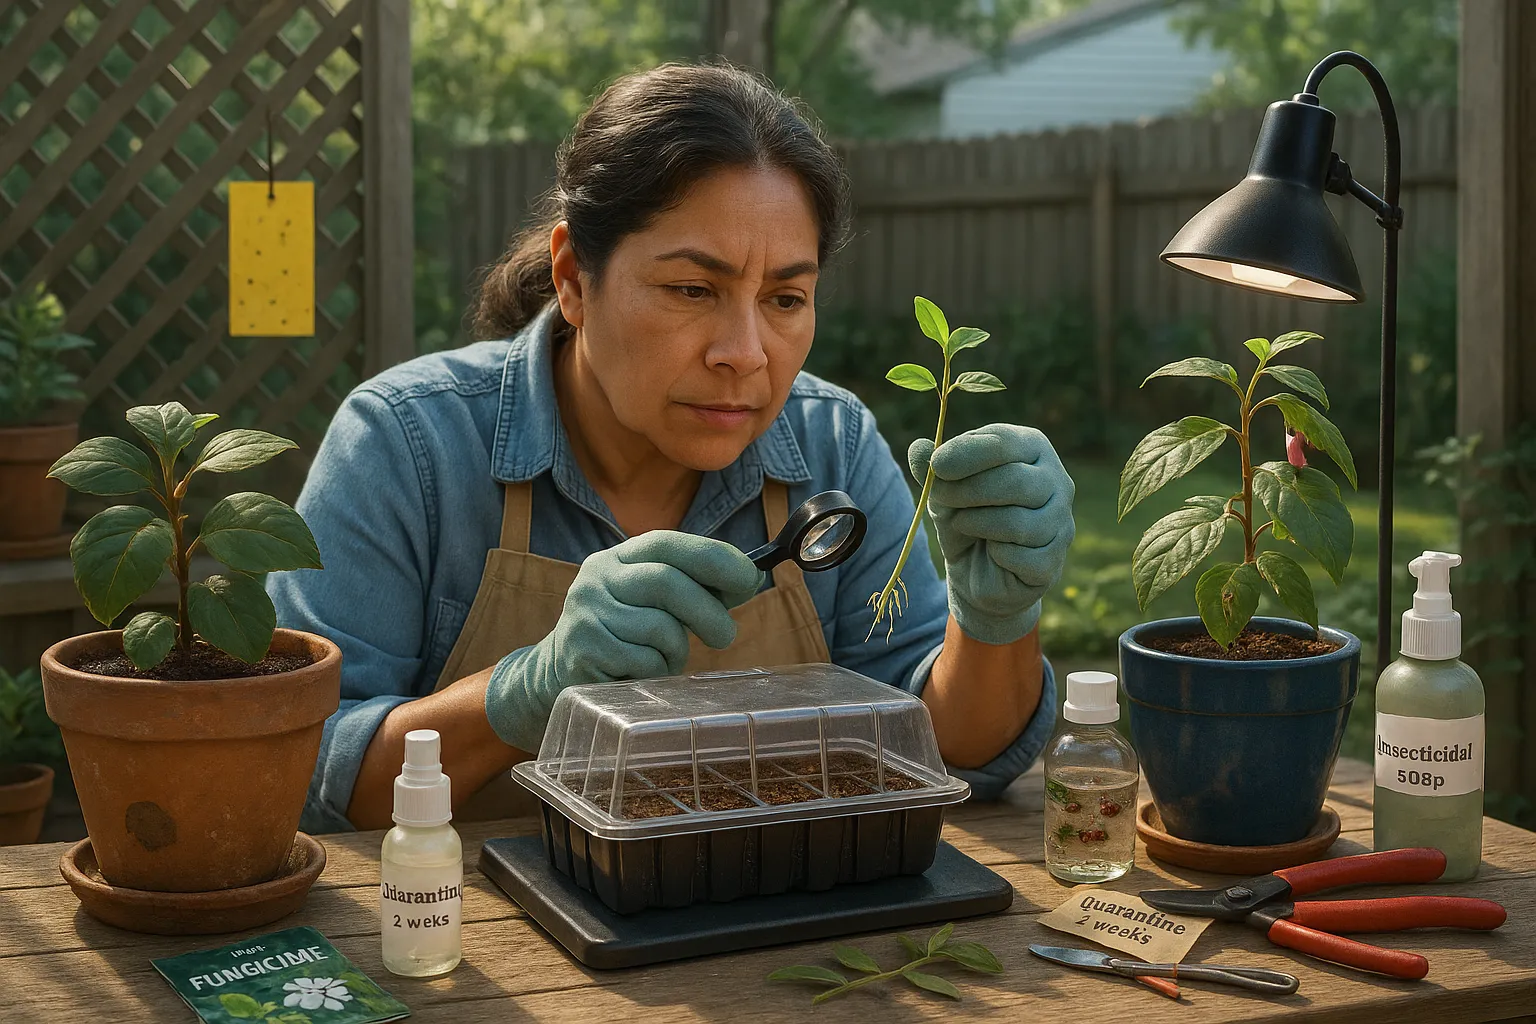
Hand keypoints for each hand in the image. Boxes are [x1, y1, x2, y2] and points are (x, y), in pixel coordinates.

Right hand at [484, 531, 763, 750]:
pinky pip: (644, 661)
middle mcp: (598, 577)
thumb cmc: (626, 635)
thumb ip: (693, 586)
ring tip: (665, 659)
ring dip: (677, 650)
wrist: (559, 672)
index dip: (713, 557)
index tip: (750, 578)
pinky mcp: (584, 650)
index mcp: (619, 558)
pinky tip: (641, 673)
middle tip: (726, 637)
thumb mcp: (652, 602)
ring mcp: (586, 613)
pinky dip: (657, 671)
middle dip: (708, 611)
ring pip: (659, 627)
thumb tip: (750, 578)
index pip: (667, 543)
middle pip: (666, 582)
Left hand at [908, 424, 1074, 644]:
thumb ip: (931, 469)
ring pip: (1019, 522)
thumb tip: (918, 448)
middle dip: (968, 491)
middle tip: (940, 498)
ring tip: (962, 523)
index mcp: (1031, 449)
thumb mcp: (943, 490)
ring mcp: (1062, 522)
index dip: (967, 454)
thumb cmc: (966, 518)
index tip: (936, 465)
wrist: (977, 572)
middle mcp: (1056, 481)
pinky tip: (992, 552)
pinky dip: (997, 555)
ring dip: (977, 523)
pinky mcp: (1053, 561)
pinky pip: (1024, 557)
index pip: (1005, 443)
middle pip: (1015, 481)